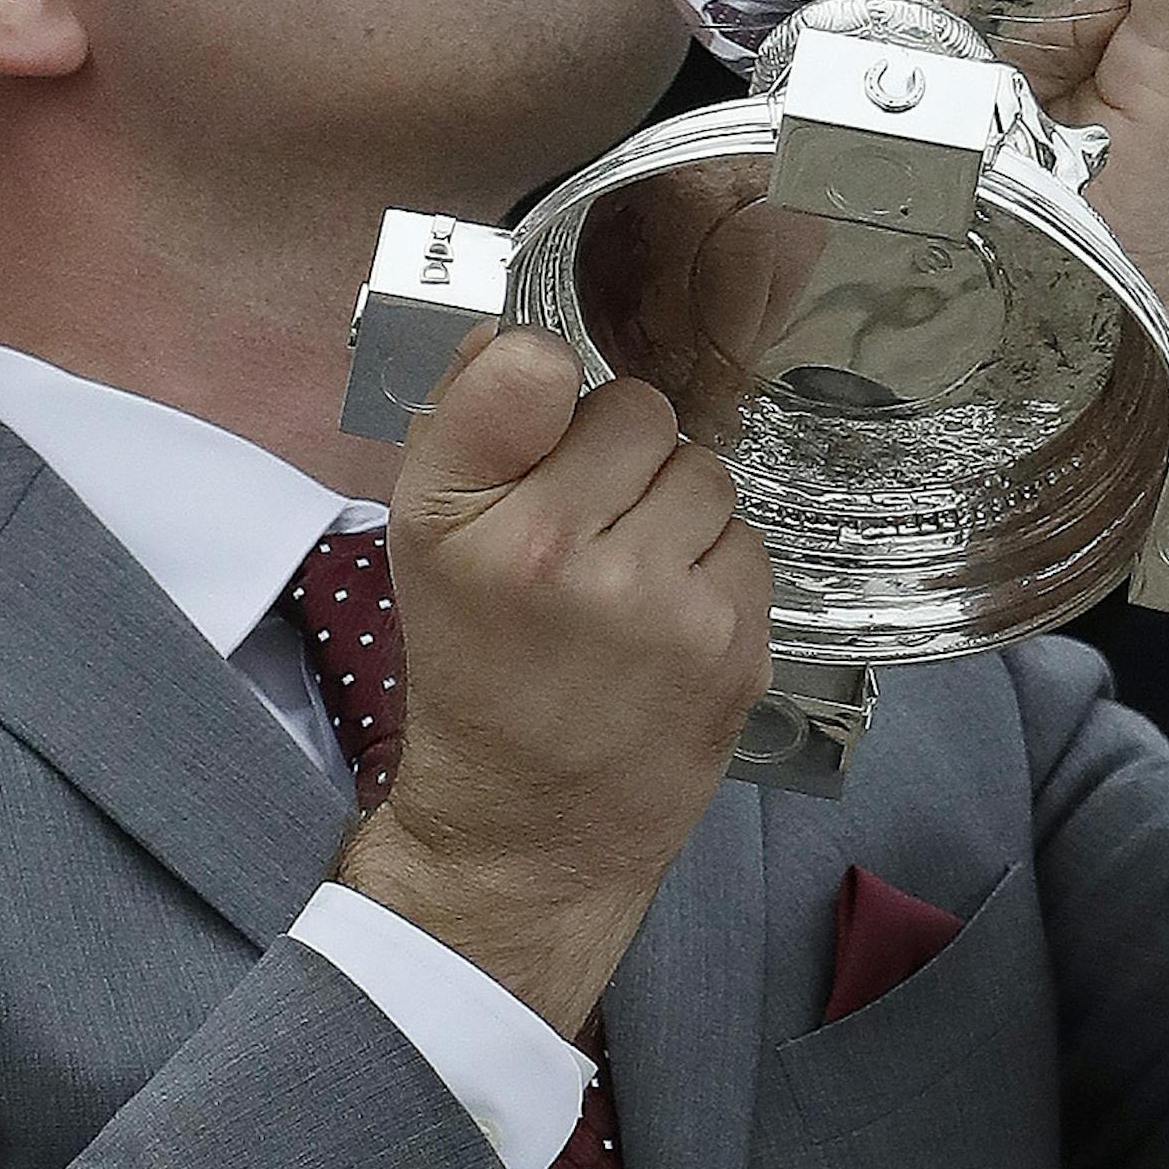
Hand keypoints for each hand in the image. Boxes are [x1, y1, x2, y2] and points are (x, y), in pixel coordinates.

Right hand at [339, 328, 771, 1036]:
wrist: (524, 832)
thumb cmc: (475, 671)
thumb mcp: (423, 544)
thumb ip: (468, 426)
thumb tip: (520, 336)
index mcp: (469, 525)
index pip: (536, 365)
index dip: (545, 389)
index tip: (539, 433)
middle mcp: (564, 557)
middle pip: (640, 411)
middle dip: (618, 454)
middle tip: (584, 524)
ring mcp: (663, 605)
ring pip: (705, 471)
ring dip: (674, 509)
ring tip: (627, 576)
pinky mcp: (735, 646)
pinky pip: (746, 541)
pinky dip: (714, 568)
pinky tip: (668, 617)